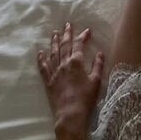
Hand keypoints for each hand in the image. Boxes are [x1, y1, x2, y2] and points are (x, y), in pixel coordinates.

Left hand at [37, 22, 103, 139]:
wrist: (70, 115)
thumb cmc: (85, 98)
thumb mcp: (96, 81)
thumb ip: (98, 66)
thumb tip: (100, 53)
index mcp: (76, 62)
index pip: (79, 44)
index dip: (83, 36)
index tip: (87, 31)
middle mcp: (64, 64)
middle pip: (64, 45)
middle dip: (67, 34)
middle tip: (67, 24)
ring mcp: (54, 72)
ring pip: (53, 53)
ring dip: (54, 42)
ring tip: (54, 33)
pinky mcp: (48, 82)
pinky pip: (43, 67)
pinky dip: (41, 59)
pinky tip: (40, 53)